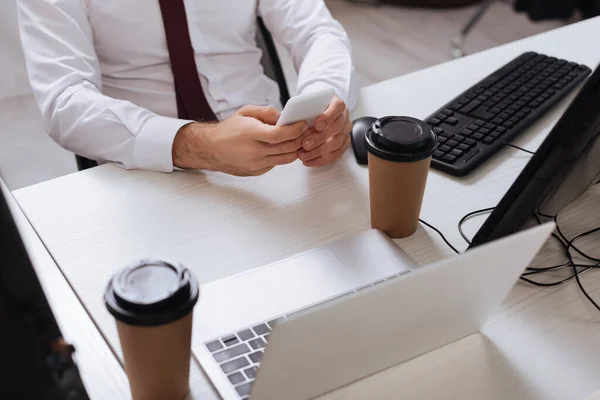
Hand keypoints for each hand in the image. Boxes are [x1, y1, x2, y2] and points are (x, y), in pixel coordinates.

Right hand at [172, 105, 307, 175]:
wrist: (211, 148)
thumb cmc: (228, 129)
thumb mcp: (245, 112)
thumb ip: (267, 112)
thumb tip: (285, 116)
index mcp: (250, 134)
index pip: (279, 134)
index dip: (295, 130)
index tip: (302, 125)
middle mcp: (253, 151)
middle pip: (286, 148)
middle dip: (300, 139)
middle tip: (305, 132)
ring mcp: (255, 164)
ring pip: (285, 159)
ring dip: (295, 149)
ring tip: (297, 140)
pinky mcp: (257, 172)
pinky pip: (276, 164)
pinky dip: (282, 155)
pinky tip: (282, 147)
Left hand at [297, 96, 351, 166]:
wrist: (318, 112)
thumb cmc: (312, 108)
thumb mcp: (307, 103)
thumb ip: (303, 109)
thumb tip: (289, 119)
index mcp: (337, 104)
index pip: (338, 108)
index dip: (328, 117)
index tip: (316, 125)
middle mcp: (344, 117)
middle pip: (337, 128)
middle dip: (319, 138)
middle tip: (305, 144)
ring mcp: (345, 131)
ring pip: (337, 143)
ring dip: (318, 151)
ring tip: (303, 155)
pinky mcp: (343, 143)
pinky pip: (335, 154)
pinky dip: (321, 159)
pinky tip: (309, 160)